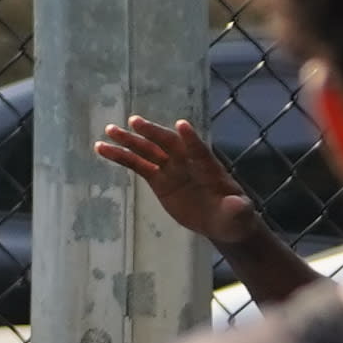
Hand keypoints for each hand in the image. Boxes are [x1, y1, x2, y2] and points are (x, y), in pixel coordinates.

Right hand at [94, 113, 309, 300]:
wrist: (220, 220)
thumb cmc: (233, 216)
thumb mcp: (239, 214)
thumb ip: (237, 209)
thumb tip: (239, 205)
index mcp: (209, 169)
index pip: (199, 151)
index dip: (191, 140)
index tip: (182, 126)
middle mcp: (187, 162)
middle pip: (168, 144)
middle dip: (153, 133)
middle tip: (135, 122)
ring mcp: (171, 169)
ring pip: (148, 151)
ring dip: (129, 140)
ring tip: (109, 130)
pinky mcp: (158, 179)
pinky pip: (137, 165)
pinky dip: (121, 157)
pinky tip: (102, 149)